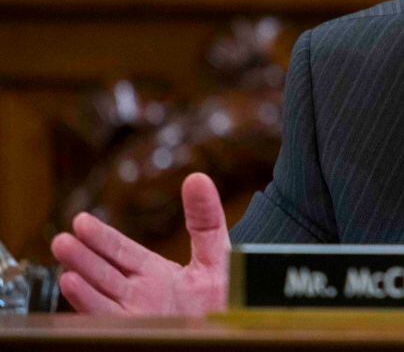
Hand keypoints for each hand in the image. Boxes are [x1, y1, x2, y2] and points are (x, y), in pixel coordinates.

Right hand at [50, 172, 229, 315]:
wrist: (234, 330)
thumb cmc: (228, 298)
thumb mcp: (217, 254)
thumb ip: (206, 220)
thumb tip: (197, 179)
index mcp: (158, 275)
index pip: (123, 252)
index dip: (102, 237)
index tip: (81, 221)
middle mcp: (141, 295)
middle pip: (105, 271)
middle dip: (83, 254)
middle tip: (62, 237)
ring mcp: (137, 315)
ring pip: (101, 292)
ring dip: (80, 273)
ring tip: (63, 252)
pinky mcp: (135, 331)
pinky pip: (106, 316)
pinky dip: (88, 300)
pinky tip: (72, 283)